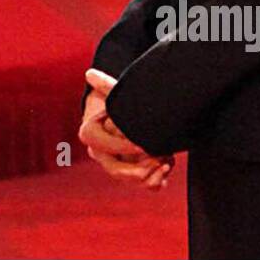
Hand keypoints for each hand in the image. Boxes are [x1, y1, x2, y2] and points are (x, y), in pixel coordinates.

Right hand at [79, 69, 173, 188]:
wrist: (131, 111)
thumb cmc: (121, 98)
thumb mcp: (116, 93)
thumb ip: (106, 85)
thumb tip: (90, 74)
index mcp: (90, 134)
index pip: (103, 146)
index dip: (122, 145)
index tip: (142, 142)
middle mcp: (99, 154)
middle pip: (116, 170)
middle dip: (139, 167)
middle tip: (160, 157)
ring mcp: (116, 165)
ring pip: (131, 180)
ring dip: (151, 174)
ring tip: (167, 160)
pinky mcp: (134, 173)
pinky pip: (145, 185)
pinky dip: (158, 180)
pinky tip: (169, 165)